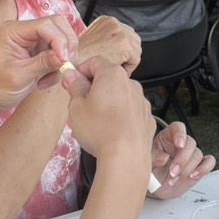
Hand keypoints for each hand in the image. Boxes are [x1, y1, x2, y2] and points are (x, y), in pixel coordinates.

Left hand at [0, 16, 76, 110]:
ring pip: (61, 40)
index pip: (46, 25)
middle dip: (65, 46)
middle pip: (57, 26)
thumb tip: (65, 57)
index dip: (59, 41)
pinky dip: (56, 67)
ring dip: (61, 60)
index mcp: (13, 31)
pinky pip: (57, 53)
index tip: (64, 60)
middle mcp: (24, 31)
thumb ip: (42, 63)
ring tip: (47, 79)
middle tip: (64, 66)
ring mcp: (31, 40)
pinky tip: (44, 81)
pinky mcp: (37, 51)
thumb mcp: (19, 76)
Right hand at [61, 58, 153, 177]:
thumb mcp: (76, 107)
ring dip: (107, 103)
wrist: (126, 156)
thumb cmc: (99, 129)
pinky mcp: (147, 119)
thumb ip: (74, 87)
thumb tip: (71, 75)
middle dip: (93, 89)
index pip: (94, 61)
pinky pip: (130, 112)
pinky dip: (120, 117)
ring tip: (95, 124)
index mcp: (113, 75)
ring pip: (120, 96)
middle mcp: (131, 84)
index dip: (80, 71)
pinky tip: (111, 132)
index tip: (72, 84)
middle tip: (80, 106)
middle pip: (108, 79)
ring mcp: (142, 102)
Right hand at [75, 16, 140, 75]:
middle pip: (133, 42)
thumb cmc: (77, 60)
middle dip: (126, 55)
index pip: (126, 36)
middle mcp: (114, 23)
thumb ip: (103, 42)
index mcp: (106, 21)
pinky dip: (127, 68)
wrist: (71, 66)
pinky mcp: (123, 43)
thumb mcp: (91, 43)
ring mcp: (119, 32)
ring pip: (136, 51)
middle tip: (112, 64)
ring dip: (126, 61)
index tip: (112, 58)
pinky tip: (113, 69)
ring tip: (111, 67)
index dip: (120, 52)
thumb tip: (112, 48)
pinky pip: (135, 60)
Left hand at [148, 121, 215, 198]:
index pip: (178, 128)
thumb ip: (154, 158)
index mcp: (168, 137)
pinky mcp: (199, 165)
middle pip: (190, 143)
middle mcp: (181, 144)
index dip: (180, 134)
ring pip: (198, 155)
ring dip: (187, 170)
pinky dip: (203, 169)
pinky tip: (192, 176)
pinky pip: (209, 162)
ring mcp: (191, 154)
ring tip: (174, 180)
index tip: (179, 144)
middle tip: (172, 172)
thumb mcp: (146, 163)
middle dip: (182, 160)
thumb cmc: (151, 170)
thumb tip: (163, 157)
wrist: (156, 186)